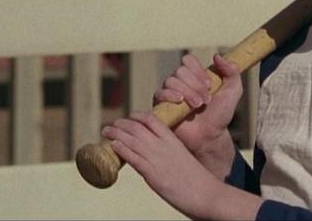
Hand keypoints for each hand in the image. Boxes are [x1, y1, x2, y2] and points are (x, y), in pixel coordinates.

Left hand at [103, 111, 222, 218]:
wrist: (206, 194)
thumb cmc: (197, 180)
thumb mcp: (182, 159)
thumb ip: (169, 154)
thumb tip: (156, 159)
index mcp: (173, 140)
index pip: (152, 120)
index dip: (137, 117)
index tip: (129, 118)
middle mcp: (163, 146)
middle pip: (137, 128)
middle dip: (121, 124)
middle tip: (110, 125)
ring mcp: (157, 158)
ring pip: (132, 140)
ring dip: (116, 134)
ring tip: (105, 131)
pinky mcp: (152, 174)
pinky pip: (133, 157)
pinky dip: (121, 149)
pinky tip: (113, 145)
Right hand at [154, 54, 241, 153]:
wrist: (210, 137)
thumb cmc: (220, 115)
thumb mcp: (233, 91)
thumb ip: (231, 71)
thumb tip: (217, 56)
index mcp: (194, 76)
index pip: (188, 61)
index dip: (198, 70)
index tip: (210, 84)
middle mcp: (180, 82)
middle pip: (180, 71)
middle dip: (195, 85)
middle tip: (206, 100)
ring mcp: (169, 93)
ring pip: (171, 81)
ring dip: (187, 92)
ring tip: (198, 106)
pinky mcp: (161, 106)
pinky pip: (159, 93)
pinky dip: (170, 95)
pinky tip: (181, 101)